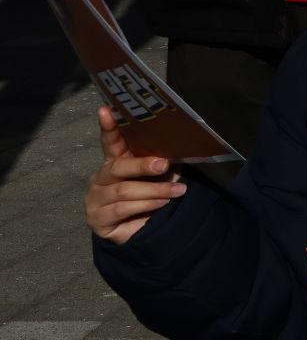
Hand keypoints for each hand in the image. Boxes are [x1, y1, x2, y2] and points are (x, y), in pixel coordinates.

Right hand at [84, 105, 185, 244]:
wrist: (141, 230)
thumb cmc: (150, 195)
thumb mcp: (158, 176)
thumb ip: (160, 161)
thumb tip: (179, 147)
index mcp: (115, 161)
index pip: (110, 141)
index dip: (109, 126)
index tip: (106, 109)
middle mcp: (100, 177)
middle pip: (119, 167)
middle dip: (143, 165)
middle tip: (164, 165)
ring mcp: (95, 198)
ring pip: (125, 190)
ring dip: (155, 191)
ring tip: (177, 191)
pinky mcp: (96, 218)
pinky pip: (122, 209)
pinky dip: (146, 206)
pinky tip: (161, 204)